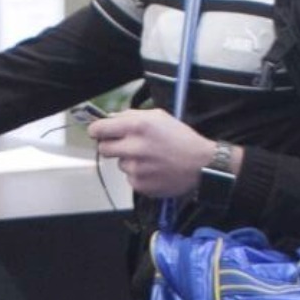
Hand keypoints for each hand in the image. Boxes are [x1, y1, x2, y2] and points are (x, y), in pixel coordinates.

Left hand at [88, 108, 217, 197]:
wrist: (203, 165)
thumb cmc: (181, 138)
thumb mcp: (158, 117)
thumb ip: (131, 115)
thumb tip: (109, 118)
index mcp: (137, 126)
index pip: (98, 129)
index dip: (96, 130)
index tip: (98, 132)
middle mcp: (134, 147)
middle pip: (103, 149)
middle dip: (110, 146)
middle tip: (125, 145)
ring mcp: (136, 169)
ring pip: (119, 164)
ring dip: (129, 160)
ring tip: (150, 158)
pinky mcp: (140, 185)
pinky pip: (130, 178)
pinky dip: (139, 174)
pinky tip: (154, 169)